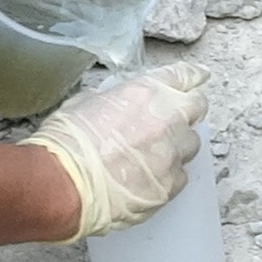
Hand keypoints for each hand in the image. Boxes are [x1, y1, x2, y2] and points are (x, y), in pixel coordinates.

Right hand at [28, 64, 210, 238]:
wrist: (62, 185)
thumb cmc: (65, 144)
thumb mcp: (82, 104)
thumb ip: (108, 99)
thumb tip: (112, 101)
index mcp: (144, 92)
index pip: (182, 75)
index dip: (192, 76)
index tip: (199, 77)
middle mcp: (166, 119)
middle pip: (197, 107)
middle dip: (188, 110)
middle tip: (175, 118)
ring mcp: (171, 154)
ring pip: (191, 144)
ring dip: (177, 145)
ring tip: (153, 155)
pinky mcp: (170, 185)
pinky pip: (180, 176)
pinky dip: (168, 176)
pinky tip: (147, 179)